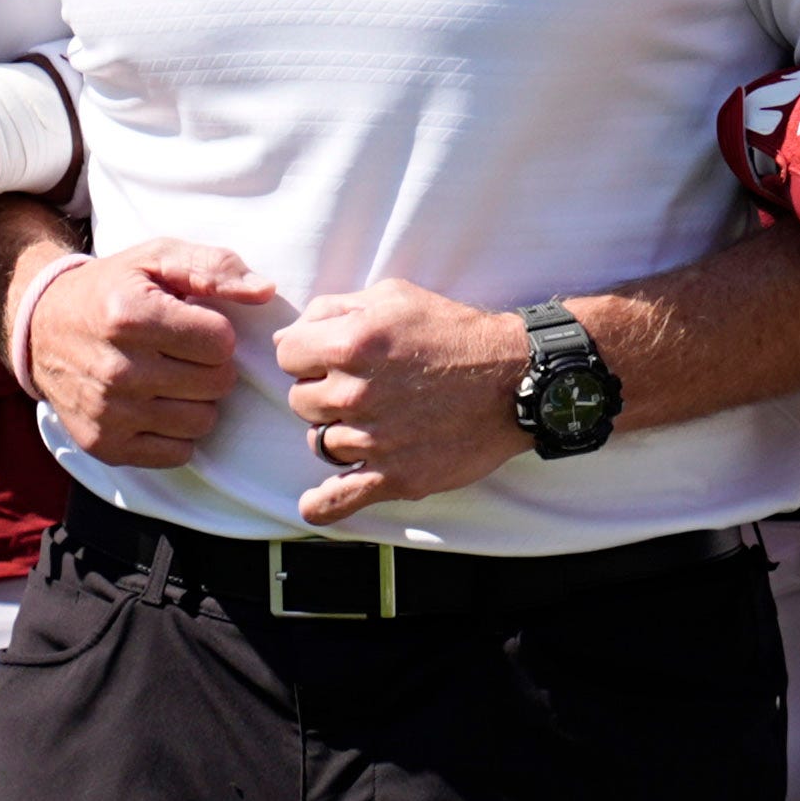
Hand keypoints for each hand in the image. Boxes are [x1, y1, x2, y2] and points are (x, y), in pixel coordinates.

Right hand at [26, 238, 269, 467]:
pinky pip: (177, 453)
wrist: (41, 327)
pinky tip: (158, 405)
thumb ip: (215, 267)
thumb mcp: (157, 258)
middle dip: (210, 366)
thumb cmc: (111, 289)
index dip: (216, 332)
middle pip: (216, 384)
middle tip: (184, 353)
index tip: (193, 324)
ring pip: (202, 421)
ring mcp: (108, 413)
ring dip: (197, 400)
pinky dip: (177, 432)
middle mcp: (117, 369)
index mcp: (130, 317)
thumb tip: (265, 291)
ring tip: (172, 378)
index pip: (220, 343)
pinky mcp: (104, 445)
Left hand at [278, 278, 539, 521]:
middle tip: (363, 385)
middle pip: (300, 400)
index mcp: (351, 344)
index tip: (331, 356)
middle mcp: (356, 393)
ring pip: (319, 442)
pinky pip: (339, 500)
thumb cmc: (455, 333)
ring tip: (374, 418)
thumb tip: (284, 338)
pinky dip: (322, 504)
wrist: (515, 378)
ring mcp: (374, 440)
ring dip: (337, 431)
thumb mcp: (394, 296)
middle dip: (323, 390)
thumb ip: (332, 309)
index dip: (307, 352)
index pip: (287, 353)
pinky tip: (316, 500)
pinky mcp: (395, 477)